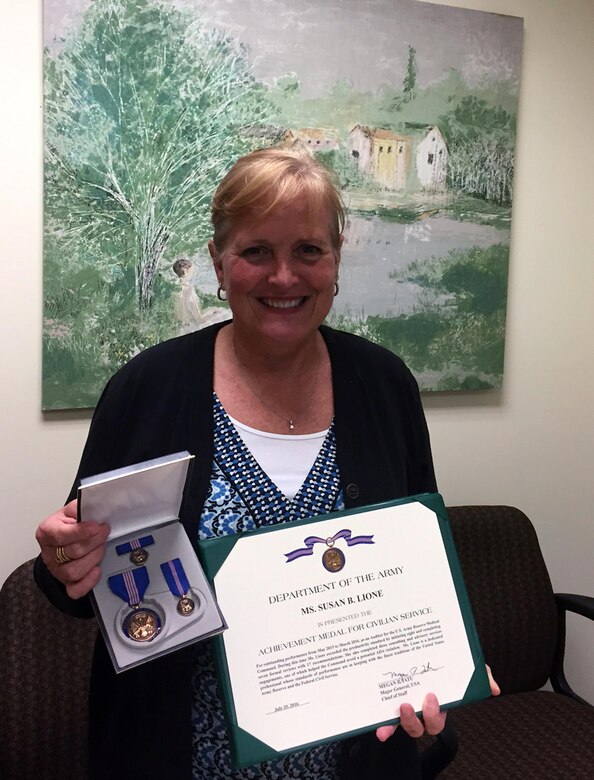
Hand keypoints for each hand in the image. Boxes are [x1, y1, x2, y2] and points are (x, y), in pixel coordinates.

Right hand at [35, 499, 109, 598]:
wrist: (65, 537)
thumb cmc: (69, 523)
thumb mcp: (72, 510)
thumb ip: (80, 507)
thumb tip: (94, 507)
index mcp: (46, 532)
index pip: (62, 534)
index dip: (82, 531)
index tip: (97, 526)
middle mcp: (48, 553)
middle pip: (73, 552)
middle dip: (95, 541)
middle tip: (105, 531)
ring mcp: (56, 570)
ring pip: (74, 571)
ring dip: (94, 557)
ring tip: (101, 546)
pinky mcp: (65, 583)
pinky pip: (74, 590)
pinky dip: (88, 582)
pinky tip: (97, 570)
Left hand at [375, 664, 500, 742]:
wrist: (423, 639)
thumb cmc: (448, 659)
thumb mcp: (466, 663)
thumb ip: (481, 674)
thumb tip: (493, 688)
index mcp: (437, 702)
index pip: (436, 719)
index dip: (433, 716)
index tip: (431, 697)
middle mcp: (419, 706)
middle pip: (418, 727)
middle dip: (414, 720)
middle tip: (411, 703)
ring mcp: (405, 702)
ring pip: (401, 723)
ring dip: (397, 722)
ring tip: (397, 707)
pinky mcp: (389, 697)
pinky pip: (384, 714)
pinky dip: (382, 722)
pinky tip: (377, 724)